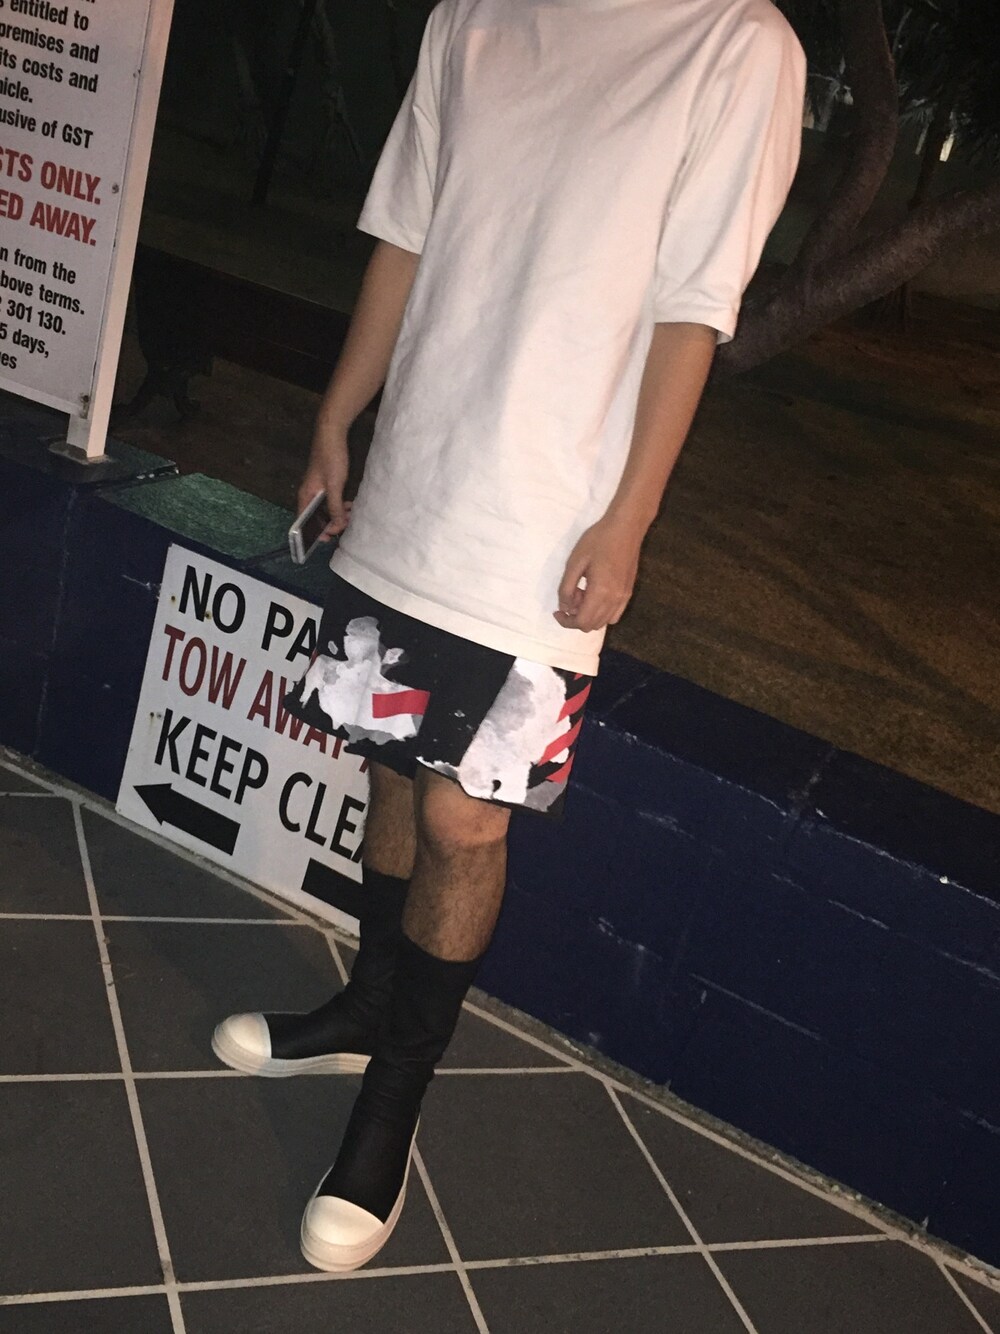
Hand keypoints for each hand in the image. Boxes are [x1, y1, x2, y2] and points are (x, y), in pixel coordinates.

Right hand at [298, 421, 350, 538]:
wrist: (332, 434)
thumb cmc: (330, 458)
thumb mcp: (334, 486)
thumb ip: (335, 507)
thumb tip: (337, 526)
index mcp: (305, 496)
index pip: (304, 521)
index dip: (314, 533)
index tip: (328, 538)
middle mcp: (308, 494)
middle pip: (315, 517)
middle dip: (329, 524)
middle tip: (344, 528)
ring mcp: (317, 488)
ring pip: (325, 509)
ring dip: (337, 514)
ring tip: (351, 516)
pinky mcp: (325, 483)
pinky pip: (331, 500)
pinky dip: (340, 505)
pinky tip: (350, 505)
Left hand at [554, 515, 641, 632]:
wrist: (626, 527)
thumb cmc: (598, 540)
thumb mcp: (575, 562)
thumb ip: (567, 588)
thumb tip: (564, 608)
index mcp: (600, 593)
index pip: (582, 622)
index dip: (566, 621)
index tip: (557, 611)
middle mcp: (615, 600)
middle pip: (592, 625)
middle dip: (576, 616)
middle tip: (571, 594)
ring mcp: (624, 597)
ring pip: (604, 622)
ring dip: (589, 614)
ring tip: (583, 592)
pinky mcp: (629, 592)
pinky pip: (614, 614)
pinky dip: (602, 613)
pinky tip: (596, 595)